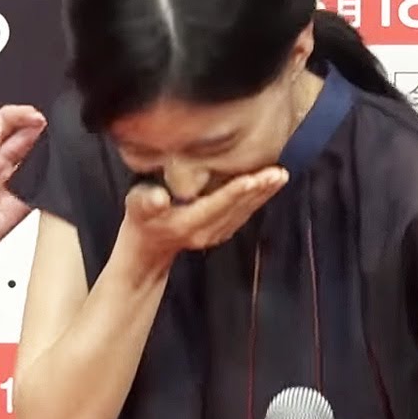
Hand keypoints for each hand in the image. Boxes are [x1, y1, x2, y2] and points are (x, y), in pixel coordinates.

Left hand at [0, 105, 46, 279]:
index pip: (2, 123)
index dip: (18, 115)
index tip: (32, 115)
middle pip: (23, 136)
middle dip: (36, 127)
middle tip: (44, 125)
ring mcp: (8, 186)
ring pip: (35, 160)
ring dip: (46, 151)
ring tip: (53, 145)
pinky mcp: (18, 208)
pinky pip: (40, 191)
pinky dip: (48, 183)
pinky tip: (50, 176)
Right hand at [119, 165, 288, 265]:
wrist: (148, 245)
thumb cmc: (142, 218)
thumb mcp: (137, 207)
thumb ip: (148, 202)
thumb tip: (159, 198)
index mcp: (186, 224)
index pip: (215, 205)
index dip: (233, 192)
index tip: (253, 178)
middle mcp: (205, 232)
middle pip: (236, 208)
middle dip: (258, 190)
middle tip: (278, 172)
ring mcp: (216, 235)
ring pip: (244, 212)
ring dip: (263, 195)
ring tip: (280, 176)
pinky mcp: (222, 232)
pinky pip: (243, 215)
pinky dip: (257, 200)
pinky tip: (268, 186)